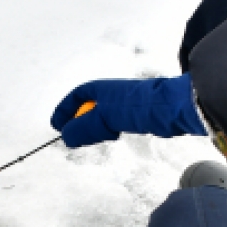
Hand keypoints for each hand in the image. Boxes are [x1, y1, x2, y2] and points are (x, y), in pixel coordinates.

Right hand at [51, 74, 207, 147]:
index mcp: (100, 88)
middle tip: (72, 138)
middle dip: (78, 122)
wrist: (169, 108)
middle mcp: (110, 93)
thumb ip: (83, 127)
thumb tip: (66, 137)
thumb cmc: (137, 107)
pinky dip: (107, 130)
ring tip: (94, 137)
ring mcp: (122, 103)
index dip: (64, 111)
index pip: (75, 97)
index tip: (57, 126)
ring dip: (93, 128)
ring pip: (100, 116)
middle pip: (87, 107)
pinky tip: (113, 135)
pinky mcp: (134, 114)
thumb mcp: (103, 118)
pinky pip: (113, 122)